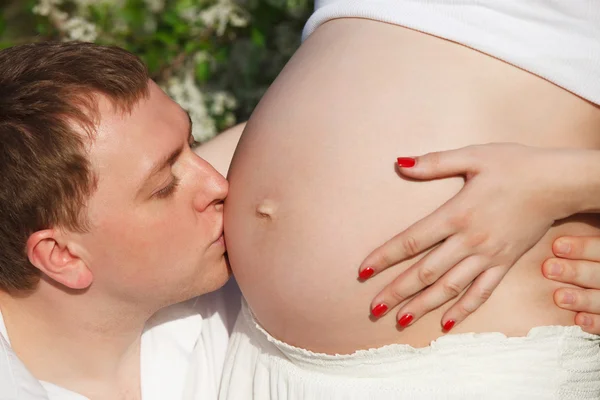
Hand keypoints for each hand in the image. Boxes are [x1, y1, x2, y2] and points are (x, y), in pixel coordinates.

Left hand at [359, 143, 581, 329]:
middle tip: (374, 307)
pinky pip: (481, 293)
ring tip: (400, 319)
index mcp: (457, 214)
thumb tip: (400, 163)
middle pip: (426, 271)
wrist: (558, 182)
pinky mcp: (504, 264)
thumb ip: (435, 162)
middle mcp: (470, 240)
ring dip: (423, 305)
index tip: (363, 271)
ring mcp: (488, 256)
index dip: (385, 256)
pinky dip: (463, 309)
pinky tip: (445, 323)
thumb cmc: (514, 165)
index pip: (412, 240)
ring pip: (450, 287)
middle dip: (397, 290)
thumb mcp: (473, 156)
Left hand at [543, 235, 599, 333]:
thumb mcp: (579, 253)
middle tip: (548, 269)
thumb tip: (544, 225)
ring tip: (558, 297)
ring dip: (583, 299)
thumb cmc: (575, 264)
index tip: (556, 246)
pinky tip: (579, 320)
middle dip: (576, 271)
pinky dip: (595, 323)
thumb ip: (569, 246)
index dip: (583, 247)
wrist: (593, 299)